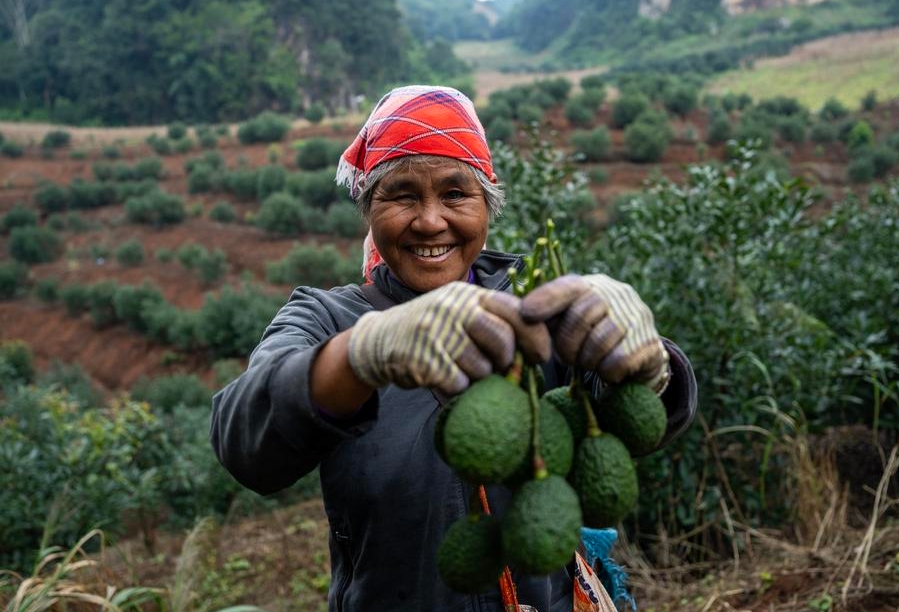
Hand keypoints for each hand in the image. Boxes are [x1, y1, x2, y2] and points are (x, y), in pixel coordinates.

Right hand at [348, 282, 550, 394]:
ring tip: (460, 368)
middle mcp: (453, 309)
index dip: (535, 336)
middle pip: (502, 339)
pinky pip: (459, 385)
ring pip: (482, 367)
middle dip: (505, 360)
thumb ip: (493, 321)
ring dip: (478, 376)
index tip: (541, 355)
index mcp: (468, 295)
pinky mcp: (425, 362)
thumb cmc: (433, 329)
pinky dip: (457, 388)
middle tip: (497, 367)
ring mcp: (437, 335)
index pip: (515, 310)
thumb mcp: (459, 311)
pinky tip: (444, 378)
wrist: (380, 339)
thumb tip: (537, 348)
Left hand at [520, 274, 668, 392]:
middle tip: (568, 357)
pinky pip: (618, 362)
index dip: (545, 299)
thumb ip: (548, 318)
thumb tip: (519, 316)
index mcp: (592, 285)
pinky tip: (610, 370)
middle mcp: (616, 294)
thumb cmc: (591, 339)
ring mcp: (637, 316)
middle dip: (568, 344)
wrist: (638, 359)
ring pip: (599, 342)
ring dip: (588, 361)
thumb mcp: (569, 324)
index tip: (526, 313)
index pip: (567, 287)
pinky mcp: (650, 342)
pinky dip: (607, 372)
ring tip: (590, 362)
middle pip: (580, 316)